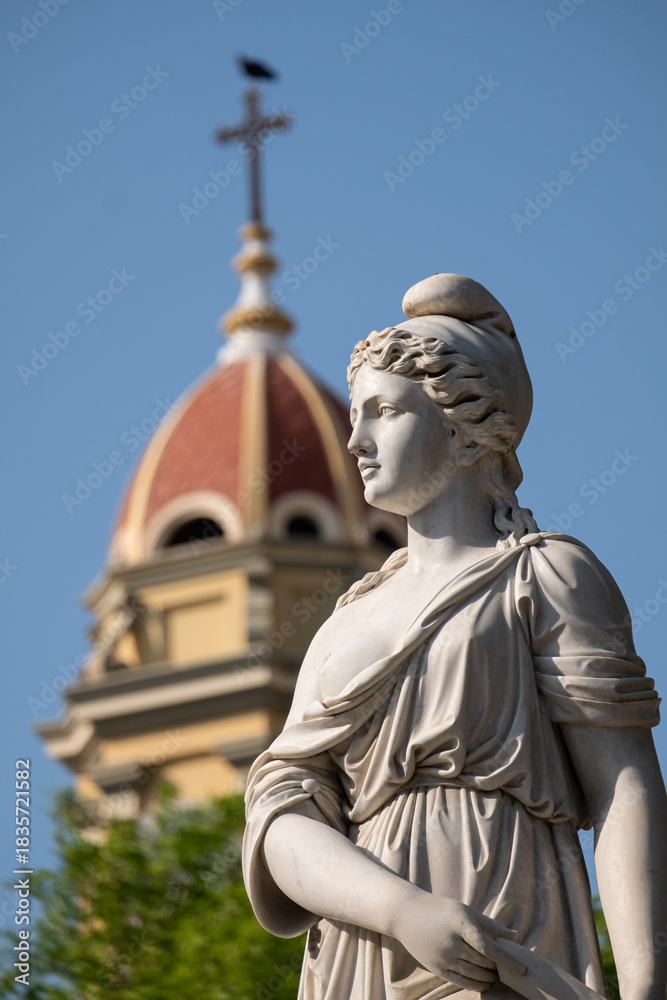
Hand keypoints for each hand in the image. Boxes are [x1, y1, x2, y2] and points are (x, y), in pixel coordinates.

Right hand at [393, 890, 525, 991]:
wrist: (406, 914)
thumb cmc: (440, 909)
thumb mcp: (464, 910)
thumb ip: (489, 925)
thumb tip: (514, 936)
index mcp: (460, 923)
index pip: (488, 946)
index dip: (507, 960)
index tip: (523, 969)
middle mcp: (451, 942)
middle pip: (483, 963)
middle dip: (498, 968)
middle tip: (509, 970)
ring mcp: (443, 957)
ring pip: (474, 975)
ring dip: (489, 978)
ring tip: (496, 976)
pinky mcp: (436, 968)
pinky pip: (461, 981)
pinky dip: (476, 985)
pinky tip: (484, 983)